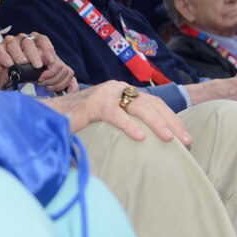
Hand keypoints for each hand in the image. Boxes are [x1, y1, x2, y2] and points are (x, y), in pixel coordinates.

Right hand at [0, 32, 75, 92]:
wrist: (8, 73)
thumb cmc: (30, 71)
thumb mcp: (46, 72)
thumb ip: (59, 76)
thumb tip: (72, 88)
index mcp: (36, 41)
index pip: (43, 39)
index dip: (48, 49)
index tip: (52, 60)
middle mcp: (23, 40)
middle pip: (29, 41)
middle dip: (34, 53)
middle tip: (38, 65)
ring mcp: (10, 43)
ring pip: (13, 43)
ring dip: (19, 54)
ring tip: (23, 63)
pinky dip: (4, 56)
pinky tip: (9, 64)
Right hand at [43, 81, 190, 144]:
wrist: (50, 115)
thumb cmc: (81, 121)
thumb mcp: (109, 121)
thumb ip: (127, 124)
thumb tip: (152, 147)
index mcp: (123, 92)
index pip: (155, 103)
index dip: (172, 119)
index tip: (186, 138)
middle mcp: (117, 89)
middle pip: (152, 103)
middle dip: (172, 122)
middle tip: (186, 142)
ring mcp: (105, 94)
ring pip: (138, 105)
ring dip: (156, 123)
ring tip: (168, 139)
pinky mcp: (92, 104)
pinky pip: (114, 114)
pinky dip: (128, 125)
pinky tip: (140, 137)